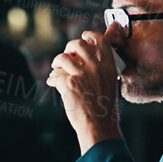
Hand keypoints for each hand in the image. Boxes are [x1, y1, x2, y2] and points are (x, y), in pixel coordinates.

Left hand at [47, 28, 123, 151]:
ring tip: (56, 67)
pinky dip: (52, 79)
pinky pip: (56, 76)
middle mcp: (95, 67)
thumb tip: (87, 61)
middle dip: (70, 46)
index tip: (84, 36)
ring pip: (64, 57)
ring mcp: (81, 75)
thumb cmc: (105, 110)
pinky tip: (52, 83)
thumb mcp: (110, 85)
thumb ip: (102, 71)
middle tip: (67, 54)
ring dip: (57, 60)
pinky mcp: (68, 84)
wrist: (98, 126)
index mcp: (108, 67)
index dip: (90, 35)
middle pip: (79, 44)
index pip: (101, 41)